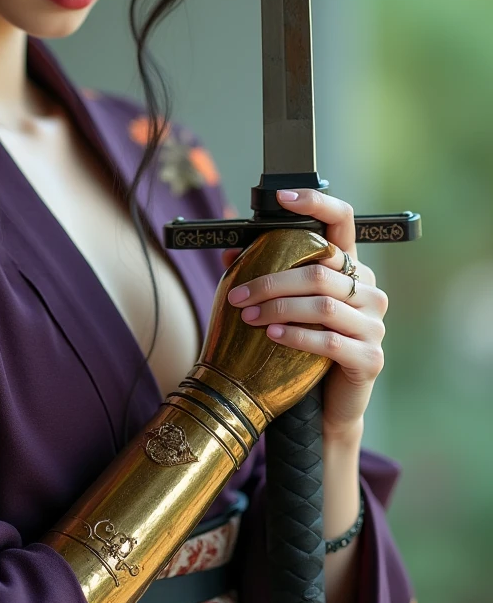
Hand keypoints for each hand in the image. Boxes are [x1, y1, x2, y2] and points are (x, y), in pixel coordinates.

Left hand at [223, 189, 387, 442]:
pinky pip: (329, 340)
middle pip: (319, 272)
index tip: (283, 196)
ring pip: (322, 304)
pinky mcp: (370, 358)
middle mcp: (368, 291)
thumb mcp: (285, 307)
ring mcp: (373, 325)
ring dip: (277, 308)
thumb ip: (265, 278)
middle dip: (271, 281)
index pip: (342, 222)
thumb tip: (228, 253)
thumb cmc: (303, 347)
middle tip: (237, 295)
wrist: (324, 406)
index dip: (316, 204)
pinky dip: (295, 336)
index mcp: (350, 269)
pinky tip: (271, 336)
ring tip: (247, 317)